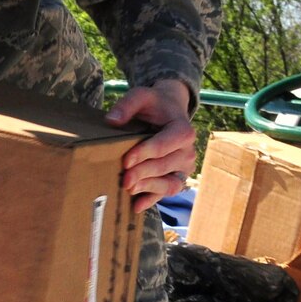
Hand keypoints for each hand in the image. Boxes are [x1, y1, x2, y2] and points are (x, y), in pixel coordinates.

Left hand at [106, 80, 196, 212]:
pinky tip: (136, 206)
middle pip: (166, 166)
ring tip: (129, 189)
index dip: (146, 153)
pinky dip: (152, 200)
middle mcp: (188, 151)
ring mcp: (184, 167)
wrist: (168, 111)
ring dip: (149, 188)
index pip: (166, 144)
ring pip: (169, 183)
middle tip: (124, 178)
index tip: (126, 160)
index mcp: (184, 130)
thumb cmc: (154, 105)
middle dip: (144, 173)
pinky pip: (167, 193)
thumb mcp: (141, 96)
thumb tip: (112, 120)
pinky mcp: (177, 177)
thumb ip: (127, 105)